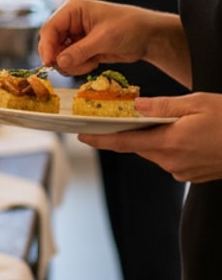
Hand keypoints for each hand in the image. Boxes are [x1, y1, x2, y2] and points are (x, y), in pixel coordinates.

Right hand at [38, 0, 157, 72]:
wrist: (149, 37)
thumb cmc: (130, 27)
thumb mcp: (104, 38)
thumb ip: (80, 51)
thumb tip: (59, 62)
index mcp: (72, 10)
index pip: (49, 29)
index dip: (47, 47)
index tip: (50, 63)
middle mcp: (69, 22)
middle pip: (50, 44)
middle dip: (61, 58)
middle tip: (74, 66)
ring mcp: (74, 36)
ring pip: (58, 56)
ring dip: (72, 64)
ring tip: (91, 62)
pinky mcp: (80, 49)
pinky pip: (68, 62)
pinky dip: (78, 67)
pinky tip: (93, 62)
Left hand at [80, 93, 221, 182]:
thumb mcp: (198, 104)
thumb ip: (163, 106)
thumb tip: (136, 107)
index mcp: (169, 143)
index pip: (123, 143)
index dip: (99, 140)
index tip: (81, 136)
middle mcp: (171, 162)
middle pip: (140, 147)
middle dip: (134, 132)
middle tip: (132, 116)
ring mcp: (182, 171)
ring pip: (156, 152)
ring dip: (157, 138)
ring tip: (174, 122)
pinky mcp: (193, 176)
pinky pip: (173, 159)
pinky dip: (173, 146)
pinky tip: (189, 135)